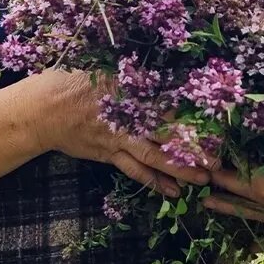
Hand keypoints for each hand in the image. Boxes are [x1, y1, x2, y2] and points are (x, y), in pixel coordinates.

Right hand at [21, 69, 217, 198]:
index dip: (192, 116)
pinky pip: (135, 170)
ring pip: (154, 156)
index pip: (168, 106)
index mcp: (131, 93)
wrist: (46, 109)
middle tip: (217, 159)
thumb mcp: (108, 72)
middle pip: (166, 134)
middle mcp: (128, 117)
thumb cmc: (78, 83)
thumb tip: (163, 78)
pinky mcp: (109, 154)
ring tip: (202, 179)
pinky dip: (154, 181)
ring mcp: (119, 138)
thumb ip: (136, 79)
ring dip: (179, 169)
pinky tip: (172, 191)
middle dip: (192, 148)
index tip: (215, 124)